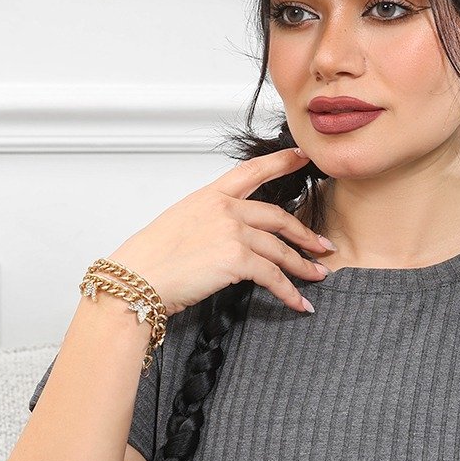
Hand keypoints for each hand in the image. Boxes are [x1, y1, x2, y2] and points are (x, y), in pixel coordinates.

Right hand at [109, 146, 333, 317]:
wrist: (137, 278)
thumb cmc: (151, 259)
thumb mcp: (179, 224)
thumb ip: (209, 221)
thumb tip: (226, 235)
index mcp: (209, 196)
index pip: (253, 171)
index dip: (281, 162)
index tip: (302, 156)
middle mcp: (224, 208)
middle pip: (278, 216)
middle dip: (304, 233)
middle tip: (322, 245)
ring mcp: (232, 232)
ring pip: (280, 248)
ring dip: (303, 266)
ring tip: (318, 276)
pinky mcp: (236, 259)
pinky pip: (273, 276)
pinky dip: (290, 293)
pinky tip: (300, 303)